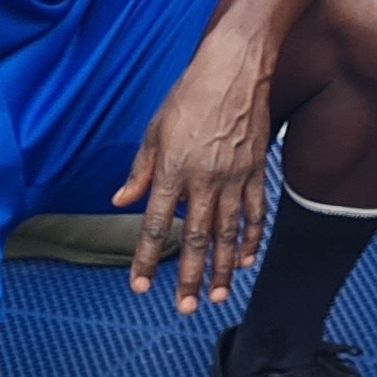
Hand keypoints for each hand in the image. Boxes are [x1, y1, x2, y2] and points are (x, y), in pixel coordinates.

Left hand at [115, 32, 273, 310]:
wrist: (235, 68)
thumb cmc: (189, 95)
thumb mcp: (154, 129)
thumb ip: (139, 170)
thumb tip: (121, 202)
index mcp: (172, 169)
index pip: (156, 225)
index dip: (147, 259)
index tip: (140, 287)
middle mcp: (204, 179)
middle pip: (196, 238)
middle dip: (190, 277)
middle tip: (185, 308)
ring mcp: (234, 176)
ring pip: (228, 233)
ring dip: (223, 269)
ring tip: (217, 297)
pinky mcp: (256, 170)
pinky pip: (256, 212)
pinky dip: (252, 238)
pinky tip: (246, 261)